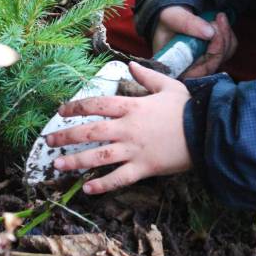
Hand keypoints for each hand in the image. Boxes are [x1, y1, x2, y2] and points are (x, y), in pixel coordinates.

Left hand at [47, 62, 191, 194]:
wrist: (207, 131)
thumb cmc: (188, 108)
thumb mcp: (168, 85)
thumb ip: (147, 76)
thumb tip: (130, 65)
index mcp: (133, 106)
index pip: (98, 105)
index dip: (76, 107)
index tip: (61, 111)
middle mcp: (128, 128)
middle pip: (91, 132)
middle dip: (67, 136)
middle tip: (49, 140)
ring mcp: (134, 150)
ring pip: (99, 156)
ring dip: (76, 161)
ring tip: (58, 165)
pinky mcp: (144, 168)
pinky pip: (119, 178)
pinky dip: (102, 185)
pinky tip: (87, 190)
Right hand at [153, 6, 236, 78]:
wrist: (174, 7)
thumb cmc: (167, 15)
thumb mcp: (171, 16)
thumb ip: (187, 23)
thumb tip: (210, 33)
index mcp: (172, 65)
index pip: (194, 74)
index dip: (209, 59)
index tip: (213, 35)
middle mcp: (187, 68)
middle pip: (211, 66)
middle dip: (220, 43)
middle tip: (217, 20)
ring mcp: (201, 62)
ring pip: (222, 58)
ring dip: (226, 36)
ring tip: (218, 17)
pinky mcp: (212, 54)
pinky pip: (228, 50)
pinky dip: (228, 35)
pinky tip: (220, 21)